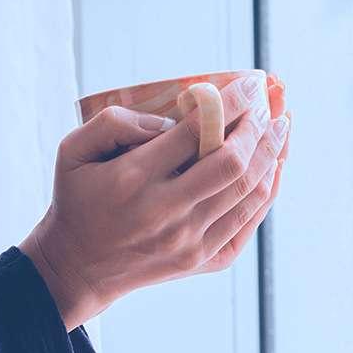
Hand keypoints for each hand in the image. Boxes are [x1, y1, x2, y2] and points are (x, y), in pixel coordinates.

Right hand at [20, 73, 290, 329]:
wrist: (77, 269)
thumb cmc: (77, 200)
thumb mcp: (72, 151)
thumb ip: (113, 123)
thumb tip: (167, 119)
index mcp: (132, 180)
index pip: (195, 133)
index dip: (230, 103)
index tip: (250, 84)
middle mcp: (166, 213)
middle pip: (232, 163)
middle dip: (259, 127)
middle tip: (269, 106)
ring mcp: (188, 242)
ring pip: (248, 192)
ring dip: (272, 154)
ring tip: (281, 129)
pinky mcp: (202, 261)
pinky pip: (248, 222)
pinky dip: (267, 191)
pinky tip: (273, 167)